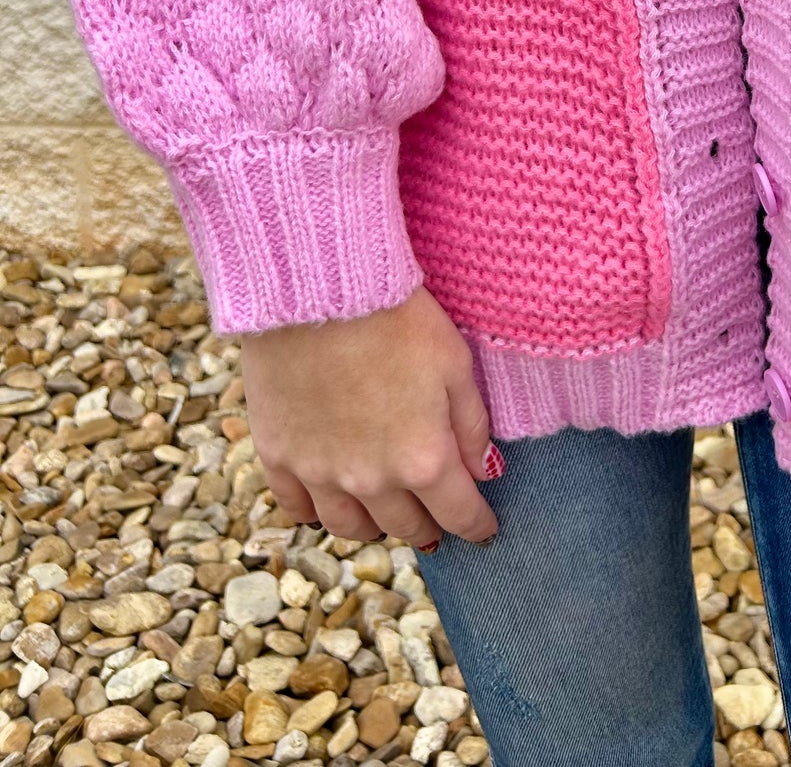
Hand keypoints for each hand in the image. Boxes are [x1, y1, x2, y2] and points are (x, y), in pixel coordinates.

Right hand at [240, 286, 498, 550]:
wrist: (321, 290)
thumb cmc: (397, 318)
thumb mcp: (455, 363)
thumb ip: (472, 425)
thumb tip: (483, 471)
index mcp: (424, 459)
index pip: (459, 515)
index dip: (477, 525)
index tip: (484, 528)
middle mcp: (372, 481)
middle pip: (405, 527)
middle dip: (428, 526)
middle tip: (436, 520)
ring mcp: (320, 473)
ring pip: (350, 528)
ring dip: (374, 526)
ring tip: (384, 515)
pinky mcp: (278, 455)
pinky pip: (296, 506)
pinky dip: (315, 510)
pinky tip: (328, 499)